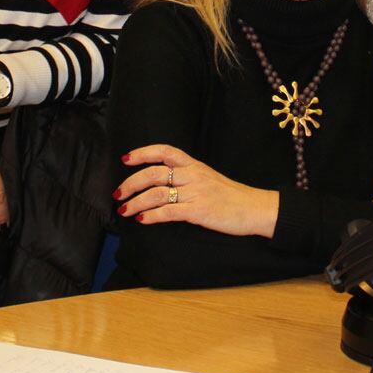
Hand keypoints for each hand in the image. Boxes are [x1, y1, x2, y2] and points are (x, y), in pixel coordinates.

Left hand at [115, 144, 279, 237]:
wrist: (255, 208)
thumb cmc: (231, 196)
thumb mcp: (208, 179)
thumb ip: (187, 177)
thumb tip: (159, 183)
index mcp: (194, 165)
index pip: (164, 151)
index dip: (143, 153)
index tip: (126, 158)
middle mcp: (193, 175)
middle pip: (153, 173)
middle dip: (131, 183)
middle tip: (118, 193)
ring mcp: (196, 193)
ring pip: (156, 193)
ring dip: (136, 202)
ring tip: (125, 210)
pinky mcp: (199, 211)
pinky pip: (168, 212)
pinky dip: (151, 216)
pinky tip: (143, 220)